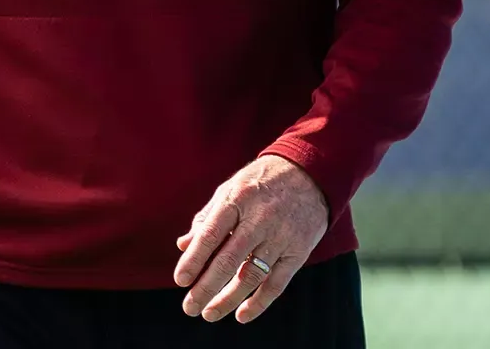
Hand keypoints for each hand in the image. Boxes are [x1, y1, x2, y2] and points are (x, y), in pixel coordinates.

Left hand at [174, 154, 329, 323]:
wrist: (309, 174)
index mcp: (235, 202)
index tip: (180, 281)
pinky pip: (277, 283)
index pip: (210, 236)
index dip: (194, 260)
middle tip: (190, 307)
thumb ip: (207, 219)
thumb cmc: (259, 183)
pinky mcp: (298, 252)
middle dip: (206, 287)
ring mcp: (280, 238)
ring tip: (210, 313)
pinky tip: (242, 316)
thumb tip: (183, 245)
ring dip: (229, 299)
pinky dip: (259, 302)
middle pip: (228, 261)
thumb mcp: (229, 190)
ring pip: (251, 276)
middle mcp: (258, 220)